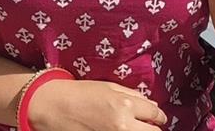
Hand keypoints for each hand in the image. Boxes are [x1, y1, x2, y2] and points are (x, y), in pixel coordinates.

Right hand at [27, 78, 167, 129]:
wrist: (55, 107)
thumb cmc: (81, 93)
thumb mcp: (108, 87)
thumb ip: (132, 95)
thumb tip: (152, 104)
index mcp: (125, 105)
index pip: (154, 114)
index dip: (159, 116)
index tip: (159, 117)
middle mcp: (122, 125)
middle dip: (153, 128)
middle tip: (149, 125)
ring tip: (133, 126)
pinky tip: (121, 130)